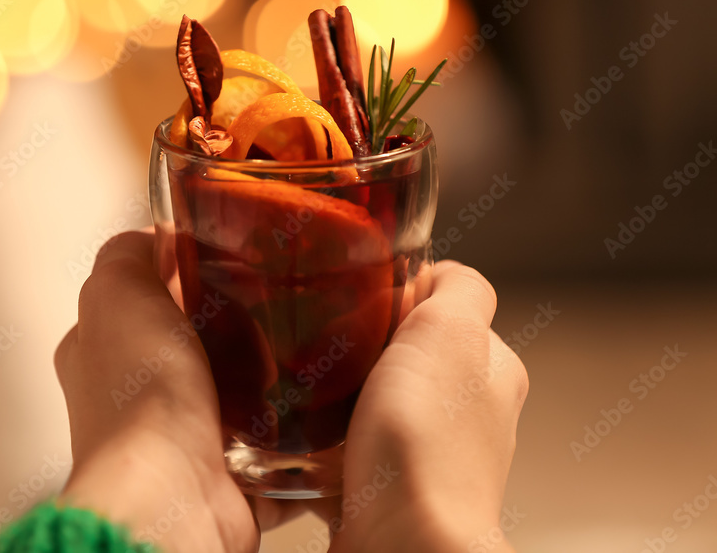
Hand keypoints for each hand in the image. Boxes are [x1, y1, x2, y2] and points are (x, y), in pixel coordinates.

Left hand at [55, 230, 301, 552]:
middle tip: (273, 303)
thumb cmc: (139, 390)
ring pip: (226, 394)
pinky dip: (286, 434)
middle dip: (228, 324)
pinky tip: (313, 409)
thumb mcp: (117, 288)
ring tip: (300, 351)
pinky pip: (263, 448)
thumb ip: (128, 253)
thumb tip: (153, 236)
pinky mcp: (221, 478)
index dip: (176, 273)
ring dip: (261, 378)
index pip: (135, 297)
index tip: (223, 258)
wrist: (173, 488)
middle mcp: (128, 400)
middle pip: (186, 344)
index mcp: (97, 351)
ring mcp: (175, 442)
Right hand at [326, 261, 528, 552]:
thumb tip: (440, 272)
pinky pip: (351, 452)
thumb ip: (460, 287)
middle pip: (408, 356)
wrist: (401, 541)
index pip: (450, 310)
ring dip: (343, 398)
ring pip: (376, 404)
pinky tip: (307, 443)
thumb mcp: (451, 331)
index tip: (365, 302)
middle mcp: (469, 416)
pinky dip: (327, 446)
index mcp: (492, 372)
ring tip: (311, 395)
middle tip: (329, 346)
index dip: (406, 297)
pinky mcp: (389, 491)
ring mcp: (429, 457)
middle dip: (367, 348)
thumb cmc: (426, 444)